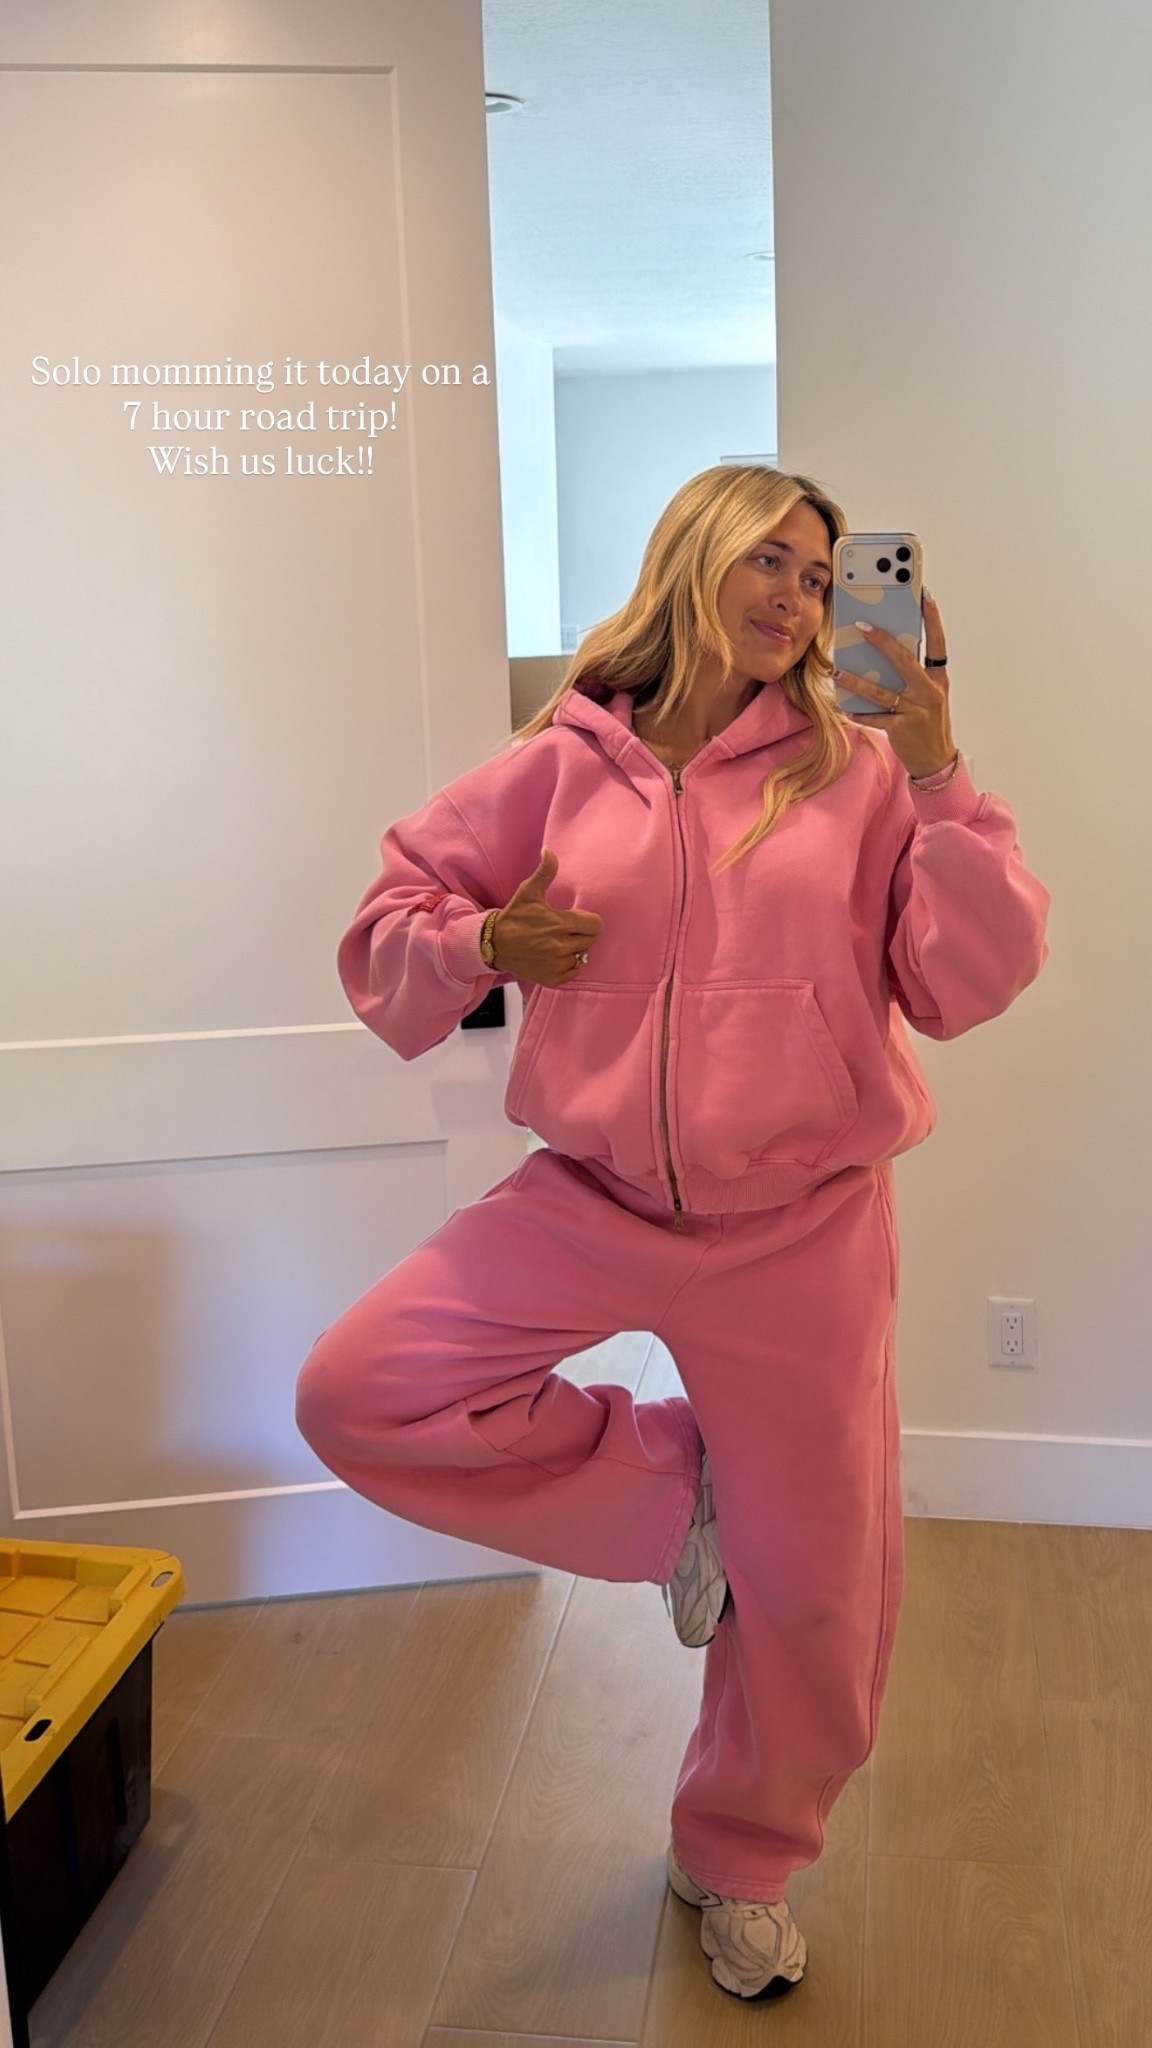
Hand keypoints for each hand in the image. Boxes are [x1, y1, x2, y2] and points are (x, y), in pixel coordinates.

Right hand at [491, 848, 604, 987]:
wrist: (494, 944)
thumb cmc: (514, 917)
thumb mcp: (528, 891)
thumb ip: (545, 871)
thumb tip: (549, 850)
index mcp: (560, 923)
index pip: (596, 925)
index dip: (588, 921)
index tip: (575, 919)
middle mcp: (560, 946)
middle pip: (590, 941)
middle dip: (580, 934)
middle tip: (564, 930)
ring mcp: (556, 964)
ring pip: (581, 957)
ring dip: (573, 950)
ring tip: (557, 943)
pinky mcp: (552, 978)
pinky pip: (573, 972)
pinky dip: (567, 966)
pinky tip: (554, 957)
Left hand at [834, 590, 957, 779]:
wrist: (936, 759)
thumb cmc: (929, 723)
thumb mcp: (929, 696)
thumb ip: (914, 676)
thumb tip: (886, 654)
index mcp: (938, 679)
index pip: (938, 643)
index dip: (933, 619)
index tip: (925, 596)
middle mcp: (929, 692)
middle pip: (904, 660)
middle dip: (883, 642)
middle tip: (862, 626)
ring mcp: (916, 710)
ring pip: (881, 691)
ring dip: (856, 681)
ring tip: (837, 671)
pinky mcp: (902, 728)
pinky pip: (874, 716)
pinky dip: (858, 712)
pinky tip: (844, 706)